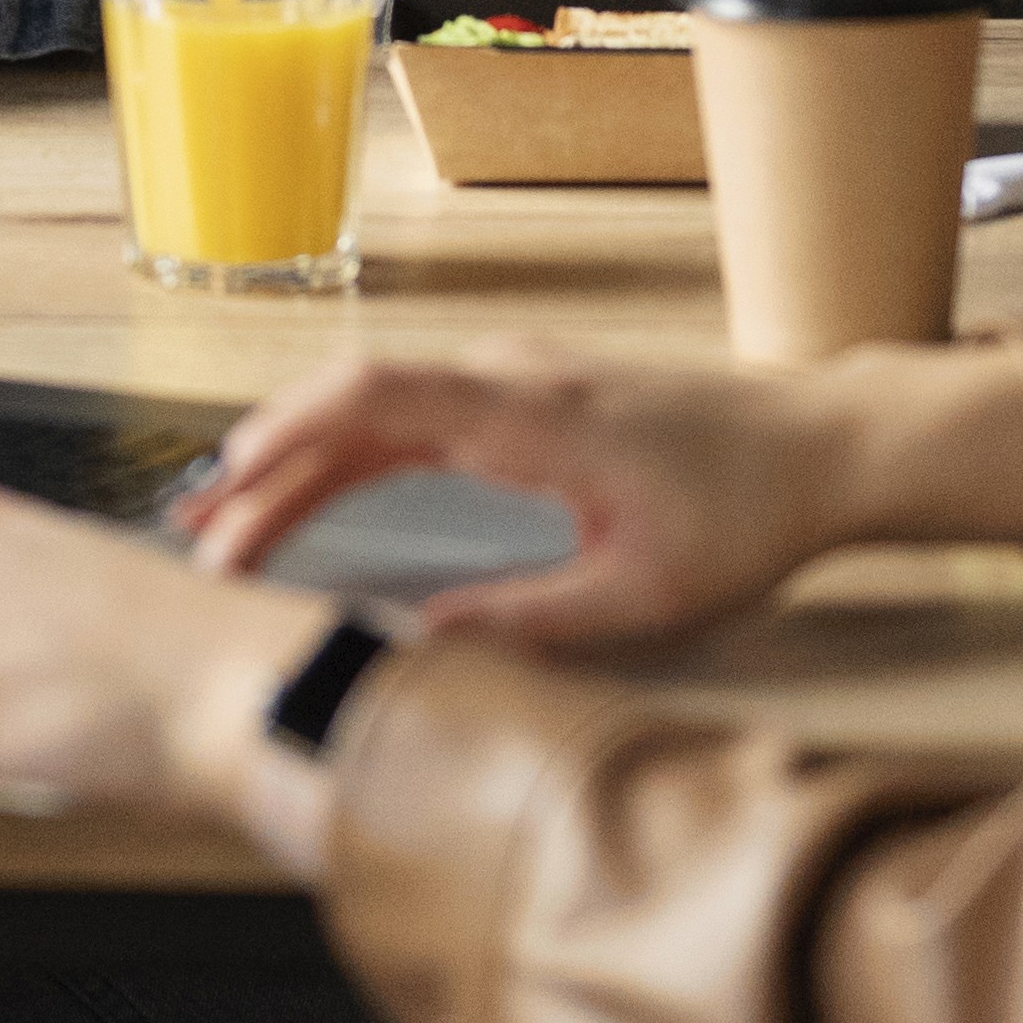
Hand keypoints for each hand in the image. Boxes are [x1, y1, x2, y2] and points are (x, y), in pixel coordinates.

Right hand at [184, 347, 931, 650]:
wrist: (821, 444)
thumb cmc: (747, 513)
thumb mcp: (647, 593)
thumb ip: (533, 618)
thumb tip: (423, 644)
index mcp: (531, 415)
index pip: (379, 395)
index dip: (291, 437)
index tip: (231, 491)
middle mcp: (509, 379)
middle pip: (354, 398)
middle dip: (266, 465)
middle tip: (202, 540)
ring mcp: (514, 380)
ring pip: (376, 404)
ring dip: (298, 458)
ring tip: (227, 522)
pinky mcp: (523, 398)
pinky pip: (411, 411)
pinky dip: (347, 450)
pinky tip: (310, 490)